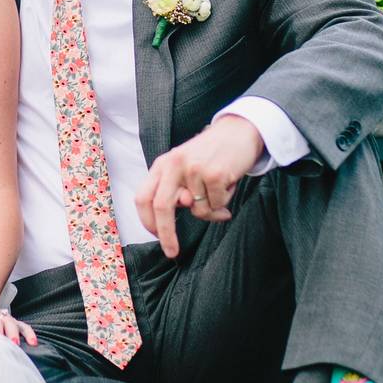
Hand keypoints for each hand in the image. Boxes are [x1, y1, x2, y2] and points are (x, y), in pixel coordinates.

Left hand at [134, 115, 264, 257]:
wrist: (239, 131)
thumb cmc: (210, 155)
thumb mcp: (186, 168)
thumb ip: (178, 191)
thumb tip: (186, 209)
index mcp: (162, 164)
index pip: (143, 197)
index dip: (147, 220)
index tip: (155, 237)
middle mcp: (174, 164)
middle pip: (162, 207)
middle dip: (166, 234)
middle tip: (172, 252)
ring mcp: (194, 169)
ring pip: (198, 211)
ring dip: (211, 210)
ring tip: (218, 188)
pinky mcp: (215, 174)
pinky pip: (217, 205)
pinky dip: (224, 203)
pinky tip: (229, 184)